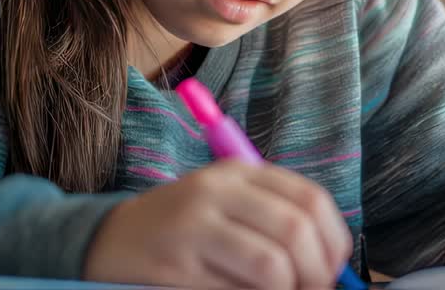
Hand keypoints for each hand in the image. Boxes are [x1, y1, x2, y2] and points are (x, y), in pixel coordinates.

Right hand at [85, 159, 352, 289]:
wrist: (111, 240)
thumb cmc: (184, 229)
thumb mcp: (228, 207)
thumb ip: (276, 221)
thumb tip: (331, 266)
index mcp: (238, 172)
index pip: (310, 199)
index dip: (334, 241)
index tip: (333, 269)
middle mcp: (217, 191)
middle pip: (296, 230)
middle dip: (317, 274)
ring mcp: (193, 226)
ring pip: (271, 265)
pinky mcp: (176, 264)